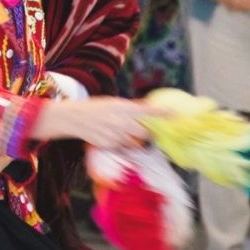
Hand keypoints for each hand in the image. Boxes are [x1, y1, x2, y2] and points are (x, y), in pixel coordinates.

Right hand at [34, 97, 155, 149]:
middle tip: (147, 130)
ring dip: (136, 139)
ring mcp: (116, 135)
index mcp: (124, 108)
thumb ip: (131, 107)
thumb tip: (148, 108)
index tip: (175, 115)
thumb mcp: (114, 102)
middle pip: (146, 132)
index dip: (162, 113)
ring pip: (136, 142)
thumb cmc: (96, 108)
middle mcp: (122, 122)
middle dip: (148, 132)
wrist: (75, 118)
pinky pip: (124, 147)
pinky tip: (115, 137)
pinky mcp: (110, 145)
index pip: (148, 111)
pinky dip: (124, 143)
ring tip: (126, 133)